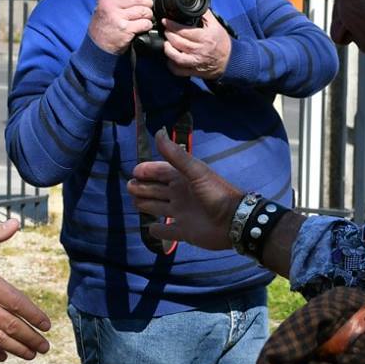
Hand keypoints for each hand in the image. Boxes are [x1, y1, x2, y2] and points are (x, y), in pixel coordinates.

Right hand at [85, 0, 154, 54]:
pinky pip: (145, 23)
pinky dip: (147, 25)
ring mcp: (118, 17)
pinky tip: (143, 27)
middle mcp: (111, 5)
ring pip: (144, 11)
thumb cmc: (102, 26)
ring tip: (144, 19)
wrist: (97, 46)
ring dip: (148, 15)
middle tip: (146, 8)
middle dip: (147, 3)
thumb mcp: (103, 7)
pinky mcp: (126, 29)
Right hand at [126, 132, 240, 252]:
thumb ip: (176, 155)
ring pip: (158, 208)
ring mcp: (182, 214)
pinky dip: (158, 230)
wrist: (234, 221)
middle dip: (142, 187)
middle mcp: (180, 195)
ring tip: (134, 202)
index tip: (134, 172)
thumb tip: (158, 132)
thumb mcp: (195, 171)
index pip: (160, 172)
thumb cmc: (215, 193)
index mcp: (183, 179)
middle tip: (130, 187)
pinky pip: (167, 231)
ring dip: (146, 204)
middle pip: (156, 190)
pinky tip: (151, 228)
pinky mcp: (184, 231)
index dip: (148, 171)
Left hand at [161, 11, 231, 78]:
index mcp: (205, 38)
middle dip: (168, 35)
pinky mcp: (194, 71)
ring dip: (168, 50)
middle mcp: (199, 51)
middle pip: (178, 43)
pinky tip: (170, 58)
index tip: (166, 21)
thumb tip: (195, 5)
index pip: (184, 31)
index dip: (172, 25)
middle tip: (166, 30)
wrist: (230, 60)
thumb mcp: (216, 26)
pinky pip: (178, 70)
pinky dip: (171, 65)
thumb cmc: (222, 42)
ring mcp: (196, 62)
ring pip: (176, 57)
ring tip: (166, 43)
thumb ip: (205, 15)